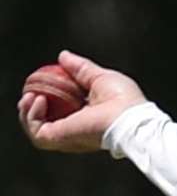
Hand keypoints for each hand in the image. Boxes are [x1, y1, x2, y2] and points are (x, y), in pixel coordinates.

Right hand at [18, 49, 145, 153]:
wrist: (130, 117)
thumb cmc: (125, 101)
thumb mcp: (99, 77)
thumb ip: (80, 68)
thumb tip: (63, 56)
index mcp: (86, 118)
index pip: (60, 111)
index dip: (47, 98)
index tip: (42, 85)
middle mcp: (76, 129)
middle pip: (45, 122)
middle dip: (31, 107)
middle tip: (30, 93)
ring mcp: (68, 136)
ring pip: (36, 129)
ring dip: (27, 111)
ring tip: (31, 96)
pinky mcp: (61, 138)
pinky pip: (37, 131)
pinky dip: (31, 116)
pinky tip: (37, 100)